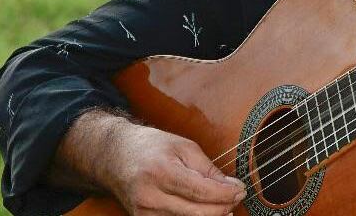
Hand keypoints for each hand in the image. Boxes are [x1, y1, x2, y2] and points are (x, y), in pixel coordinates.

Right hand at [107, 123, 245, 215]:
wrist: (115, 157)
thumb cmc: (151, 146)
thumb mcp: (183, 146)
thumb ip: (207, 168)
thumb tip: (231, 186)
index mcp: (161, 172)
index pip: (201, 191)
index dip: (225, 194)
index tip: (241, 189)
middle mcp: (150, 196)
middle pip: (196, 212)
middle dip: (223, 206)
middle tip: (237, 197)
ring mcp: (144, 213)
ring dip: (212, 215)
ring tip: (226, 205)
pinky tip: (208, 212)